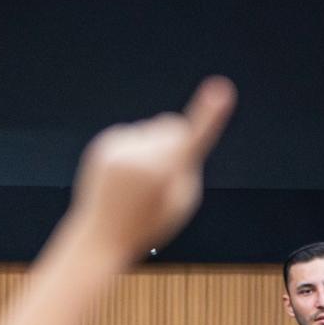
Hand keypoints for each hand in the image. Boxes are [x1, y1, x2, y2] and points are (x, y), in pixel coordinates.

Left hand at [68, 76, 234, 259]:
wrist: (102, 236)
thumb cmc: (150, 223)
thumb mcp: (183, 202)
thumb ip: (188, 164)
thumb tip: (178, 134)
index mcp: (161, 171)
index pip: (191, 136)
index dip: (209, 113)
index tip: (221, 89)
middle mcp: (137, 153)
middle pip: (173, 126)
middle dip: (177, 142)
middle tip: (167, 176)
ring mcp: (117, 146)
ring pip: (152, 129)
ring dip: (155, 148)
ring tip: (141, 182)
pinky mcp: (104, 144)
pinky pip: (133, 135)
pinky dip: (136, 151)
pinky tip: (126, 177)